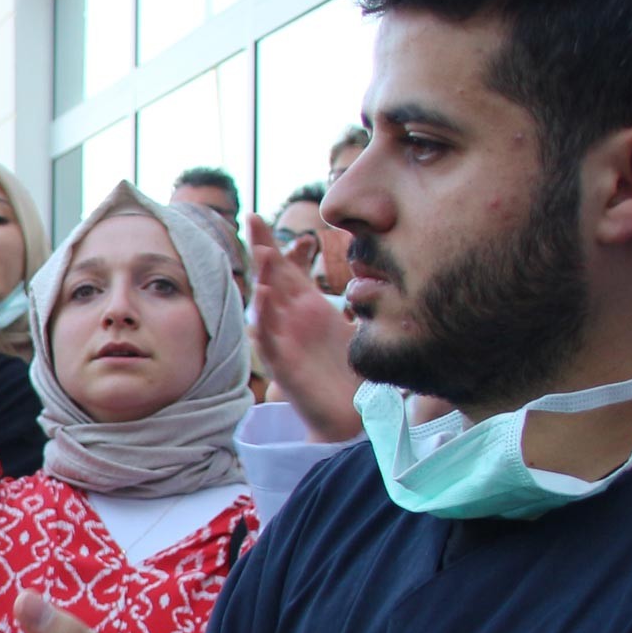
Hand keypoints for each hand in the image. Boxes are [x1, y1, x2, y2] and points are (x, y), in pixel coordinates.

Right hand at [246, 213, 360, 440]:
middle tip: (253, 217)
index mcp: (309, 308)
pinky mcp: (281, 363)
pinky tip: (264, 294)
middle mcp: (292, 319)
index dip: (287, 246)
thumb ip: (360, 301)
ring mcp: (284, 339)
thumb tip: (377, 275)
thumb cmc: (352, 373)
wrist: (350, 415)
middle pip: (273, 276)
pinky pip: (267, 336)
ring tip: (264, 251)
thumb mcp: (358, 327)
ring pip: (267, 303)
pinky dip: (264, 316)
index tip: (286, 225)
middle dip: (262, 246)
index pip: (292, 269)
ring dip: (263, 276)